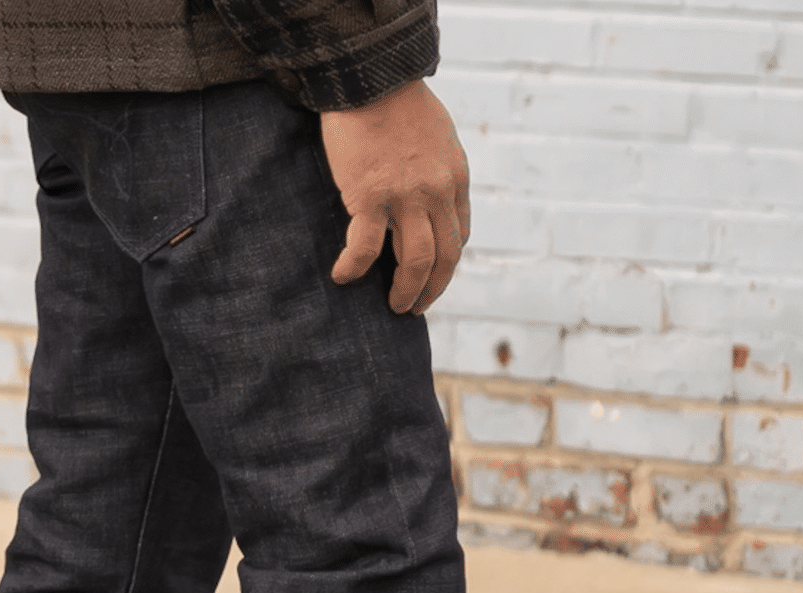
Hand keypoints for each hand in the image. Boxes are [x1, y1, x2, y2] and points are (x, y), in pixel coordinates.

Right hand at [320, 80, 470, 315]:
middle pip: (444, 257)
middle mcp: (436, 192)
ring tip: (394, 306)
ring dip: (407, 291)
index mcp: (454, 178)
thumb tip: (430, 198)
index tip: (432, 277)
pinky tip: (344, 277)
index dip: (446, 264)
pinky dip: (355, 268)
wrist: (370, 75)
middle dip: (432, 289)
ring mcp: (405, 197)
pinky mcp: (370, 197)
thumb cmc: (397, 101)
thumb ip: (437, 171)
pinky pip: (366, 248)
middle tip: (415, 308)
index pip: (459, 235)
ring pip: (415, 262)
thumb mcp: (437, 136)